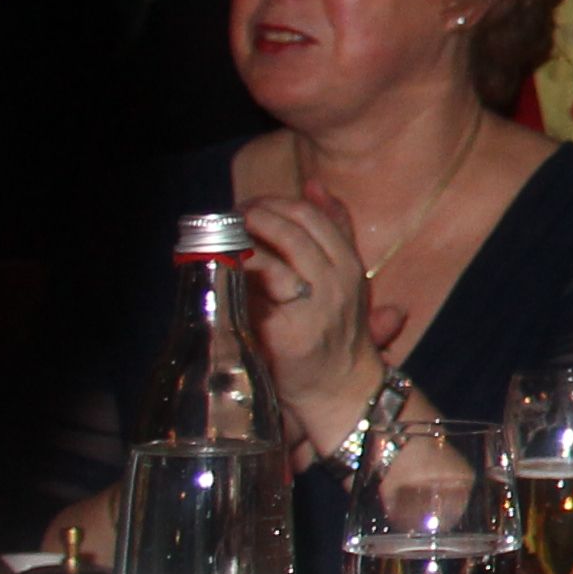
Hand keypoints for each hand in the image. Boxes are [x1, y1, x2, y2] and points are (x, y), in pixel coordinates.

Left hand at [233, 182, 386, 447]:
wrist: (341, 389)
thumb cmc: (335, 331)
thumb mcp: (345, 276)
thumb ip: (333, 231)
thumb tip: (314, 184)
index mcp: (349, 264)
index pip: (312, 215)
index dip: (275, 204)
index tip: (249, 208)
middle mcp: (337, 280)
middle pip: (294, 227)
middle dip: (256, 216)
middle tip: (230, 221)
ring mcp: (315, 305)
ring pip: (278, 253)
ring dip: (244, 240)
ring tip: (223, 242)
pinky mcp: (290, 331)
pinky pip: (260, 293)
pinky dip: (239, 276)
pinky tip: (223, 274)